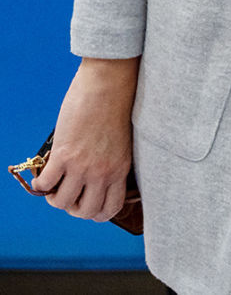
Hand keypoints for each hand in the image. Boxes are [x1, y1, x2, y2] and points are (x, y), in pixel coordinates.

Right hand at [37, 56, 139, 221]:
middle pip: (86, 212)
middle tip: (68, 195)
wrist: (109, 85)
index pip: (110, 208)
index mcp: (121, 169)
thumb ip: (110, 162)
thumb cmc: (117, 107)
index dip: (95, 212)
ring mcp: (83, 166)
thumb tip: (91, 176)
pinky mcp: (64, 155)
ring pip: (62, 202)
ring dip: (54, 197)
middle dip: (74, 208)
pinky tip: (43, 176)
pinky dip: (40, 185)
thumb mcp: (121, 142)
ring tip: (54, 185)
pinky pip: (46, 184)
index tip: (86, 203)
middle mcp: (104, 172)